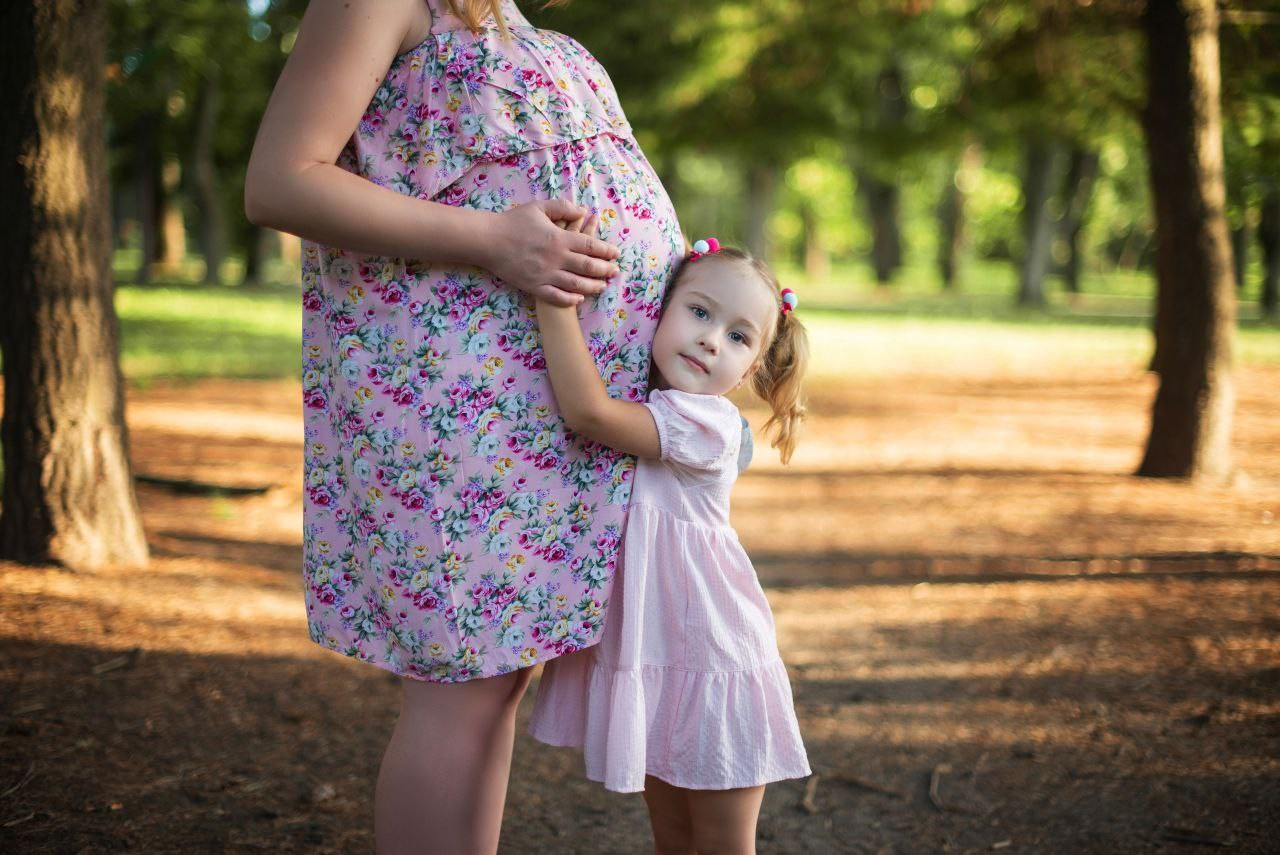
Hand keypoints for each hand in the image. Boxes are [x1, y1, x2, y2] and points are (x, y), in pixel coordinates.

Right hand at [483, 200, 620, 306]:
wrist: (488, 241)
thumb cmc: (513, 222)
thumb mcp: (539, 207)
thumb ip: (563, 207)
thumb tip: (583, 211)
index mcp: (559, 238)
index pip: (590, 246)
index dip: (606, 250)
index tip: (616, 253)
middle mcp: (555, 258)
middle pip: (588, 267)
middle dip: (605, 270)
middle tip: (615, 271)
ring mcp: (545, 274)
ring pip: (576, 284)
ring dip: (593, 286)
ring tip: (603, 286)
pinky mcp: (534, 286)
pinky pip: (556, 297)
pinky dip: (570, 299)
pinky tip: (579, 299)